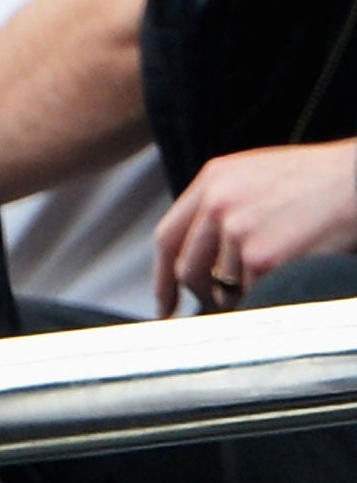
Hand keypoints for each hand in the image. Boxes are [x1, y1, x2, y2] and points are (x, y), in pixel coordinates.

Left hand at [154, 140, 356, 313]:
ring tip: (276, 272)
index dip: (161, 278)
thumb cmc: (321, 182)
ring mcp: (237, 228)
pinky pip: (252, 293)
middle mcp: (218, 201)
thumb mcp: (259, 177)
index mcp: (214, 179)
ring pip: (221, 287)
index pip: (167, 238)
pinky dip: (269, 293)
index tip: (164, 303)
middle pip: (186, 270)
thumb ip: (222, 206)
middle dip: (201, 295)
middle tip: (219, 305)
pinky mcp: (261, 255)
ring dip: (242, 293)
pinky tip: (291, 271)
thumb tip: (196, 256)